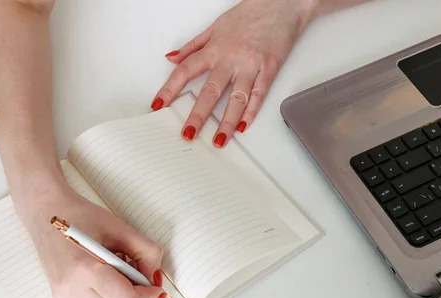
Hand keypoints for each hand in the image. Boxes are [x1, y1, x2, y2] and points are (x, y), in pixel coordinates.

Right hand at [15, 186, 166, 297]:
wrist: (46, 213)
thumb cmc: (81, 216)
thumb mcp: (120, 229)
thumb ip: (146, 252)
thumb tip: (155, 278)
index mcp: (85, 269)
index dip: (148, 296)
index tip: (156, 286)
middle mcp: (71, 289)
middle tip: (141, 277)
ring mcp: (64, 297)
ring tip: (119, 271)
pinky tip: (106, 275)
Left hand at [152, 0, 315, 147]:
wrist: (282, 4)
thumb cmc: (250, 14)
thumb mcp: (215, 27)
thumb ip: (192, 46)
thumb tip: (171, 58)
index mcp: (214, 48)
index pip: (185, 71)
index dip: (169, 89)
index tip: (158, 105)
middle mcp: (231, 58)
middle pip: (210, 91)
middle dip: (198, 115)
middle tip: (188, 133)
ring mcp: (251, 65)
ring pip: (236, 98)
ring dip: (226, 122)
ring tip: (219, 140)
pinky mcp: (269, 69)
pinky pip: (259, 95)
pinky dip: (251, 112)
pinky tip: (243, 126)